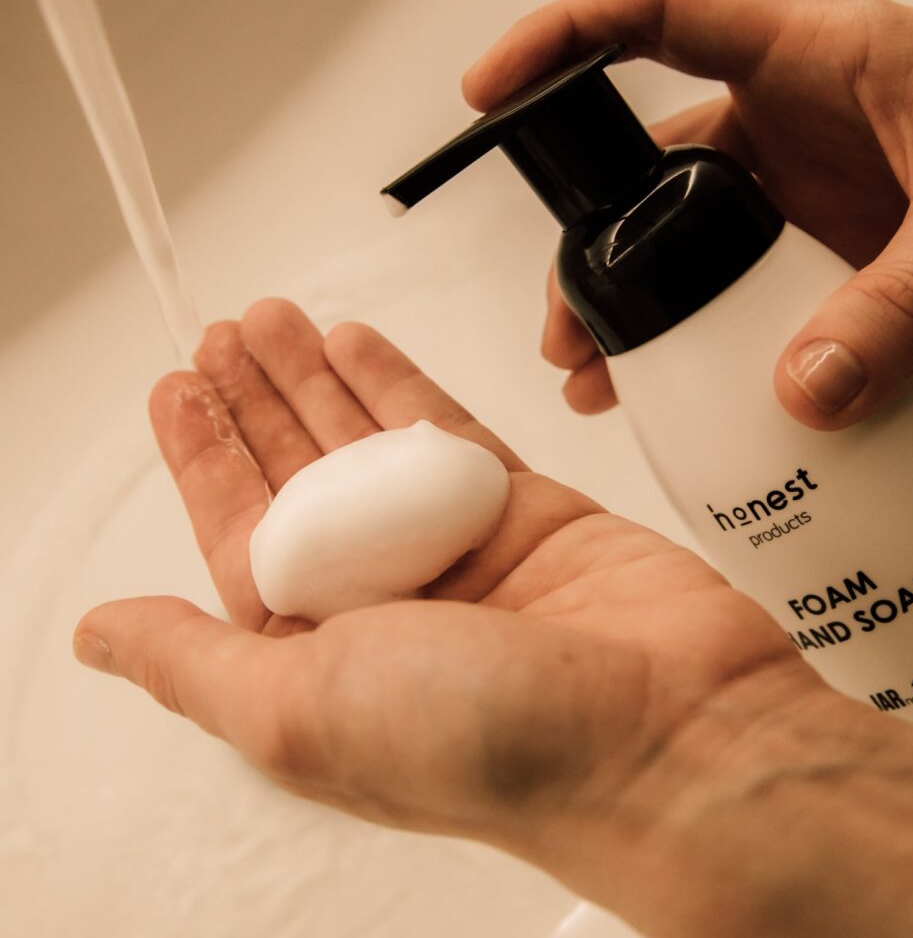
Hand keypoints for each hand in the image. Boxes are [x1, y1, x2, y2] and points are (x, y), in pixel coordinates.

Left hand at [73, 300, 912, 936]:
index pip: (242, 539)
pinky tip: (358, 341)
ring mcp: (455, 548)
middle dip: (259, 403)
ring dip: (318, 380)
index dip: (206, 460)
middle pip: (303, 478)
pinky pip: (447, 431)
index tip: (178, 388)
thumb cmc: (484, 738)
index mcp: (322, 654)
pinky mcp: (523, 506)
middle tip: (226, 333)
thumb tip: (101, 636)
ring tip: (275, 317)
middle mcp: (385, 601)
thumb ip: (195, 662)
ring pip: (370, 443)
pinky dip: (400, 383)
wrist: (667, 732)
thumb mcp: (300, 710)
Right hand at [463, 0, 912, 428]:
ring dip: (638, 303)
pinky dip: (707, 332)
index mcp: (816, 55)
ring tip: (602, 377)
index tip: (490, 90)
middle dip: (592, 245)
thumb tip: (805, 393)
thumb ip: (906, 302)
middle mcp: (792, 114)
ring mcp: (804, 183)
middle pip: (649, 163)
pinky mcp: (825, 240)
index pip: (657, 16)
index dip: (561, 38)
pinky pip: (740, 282)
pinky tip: (687, 386)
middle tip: (569, 332)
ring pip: (685, 234)